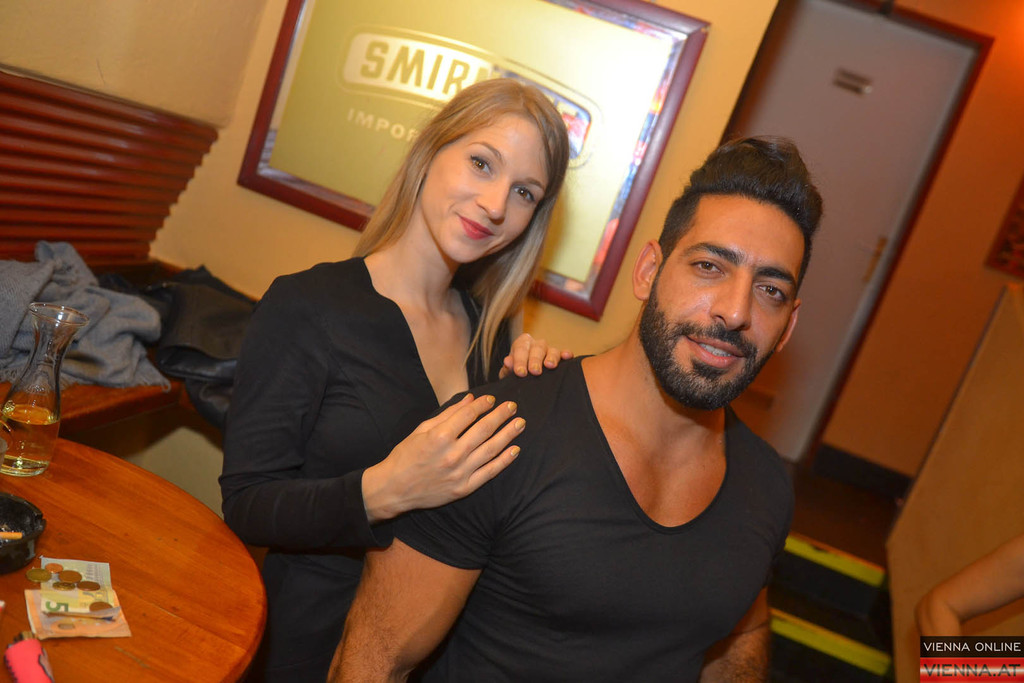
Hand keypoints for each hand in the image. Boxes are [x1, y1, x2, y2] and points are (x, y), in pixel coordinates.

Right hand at [361, 394, 524, 521]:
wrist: (394, 489)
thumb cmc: (405, 456)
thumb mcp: (421, 430)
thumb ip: (448, 415)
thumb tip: (470, 399)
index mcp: (439, 437)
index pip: (468, 415)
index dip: (483, 404)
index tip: (492, 399)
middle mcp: (452, 454)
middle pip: (484, 430)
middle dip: (501, 415)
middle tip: (513, 406)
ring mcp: (460, 473)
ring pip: (491, 450)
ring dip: (508, 435)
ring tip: (520, 423)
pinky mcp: (464, 488)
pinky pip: (489, 472)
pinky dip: (504, 461)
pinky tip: (515, 450)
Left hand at [499, 333, 573, 377]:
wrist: (524, 379)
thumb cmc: (517, 374)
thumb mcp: (509, 372)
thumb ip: (507, 368)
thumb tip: (508, 362)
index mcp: (522, 344)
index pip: (520, 348)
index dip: (520, 360)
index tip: (520, 372)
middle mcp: (536, 344)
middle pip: (537, 348)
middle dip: (535, 360)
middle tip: (534, 371)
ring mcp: (549, 350)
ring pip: (552, 350)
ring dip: (551, 357)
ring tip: (550, 365)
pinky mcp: (560, 358)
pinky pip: (564, 354)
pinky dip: (566, 354)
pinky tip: (567, 356)